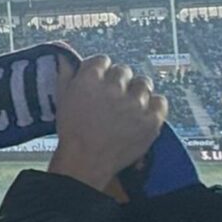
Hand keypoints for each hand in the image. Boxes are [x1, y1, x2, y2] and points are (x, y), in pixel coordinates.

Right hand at [48, 55, 166, 191]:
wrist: (86, 163)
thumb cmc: (72, 133)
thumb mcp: (62, 100)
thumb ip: (65, 76)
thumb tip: (66, 58)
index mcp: (89, 79)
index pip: (102, 60)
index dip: (101, 71)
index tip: (100, 81)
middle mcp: (114, 87)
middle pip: (124, 71)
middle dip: (119, 82)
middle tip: (113, 98)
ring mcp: (135, 104)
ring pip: (143, 84)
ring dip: (136, 92)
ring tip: (128, 108)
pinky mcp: (151, 120)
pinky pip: (160, 101)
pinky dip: (153, 106)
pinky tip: (141, 114)